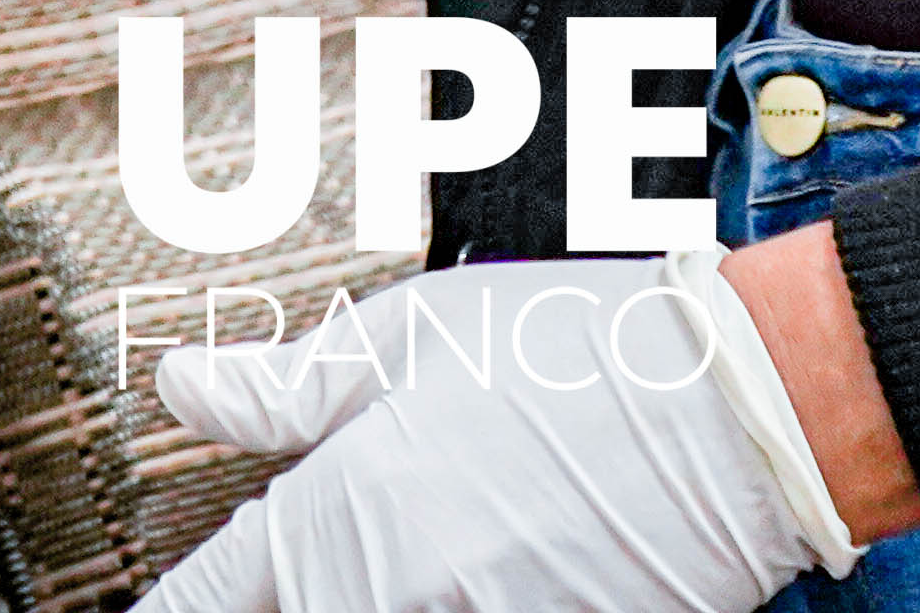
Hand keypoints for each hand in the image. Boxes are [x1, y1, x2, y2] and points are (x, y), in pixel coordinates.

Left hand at [139, 251, 859, 612]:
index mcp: (344, 516)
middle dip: (275, 597)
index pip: (206, 601)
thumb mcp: (410, 334)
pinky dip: (445, 604)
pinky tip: (473, 560)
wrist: (736, 415)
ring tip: (416, 539)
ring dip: (365, 597)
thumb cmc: (579, 352)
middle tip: (286, 563)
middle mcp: (395, 599)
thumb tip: (183, 389)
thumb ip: (284, 385)